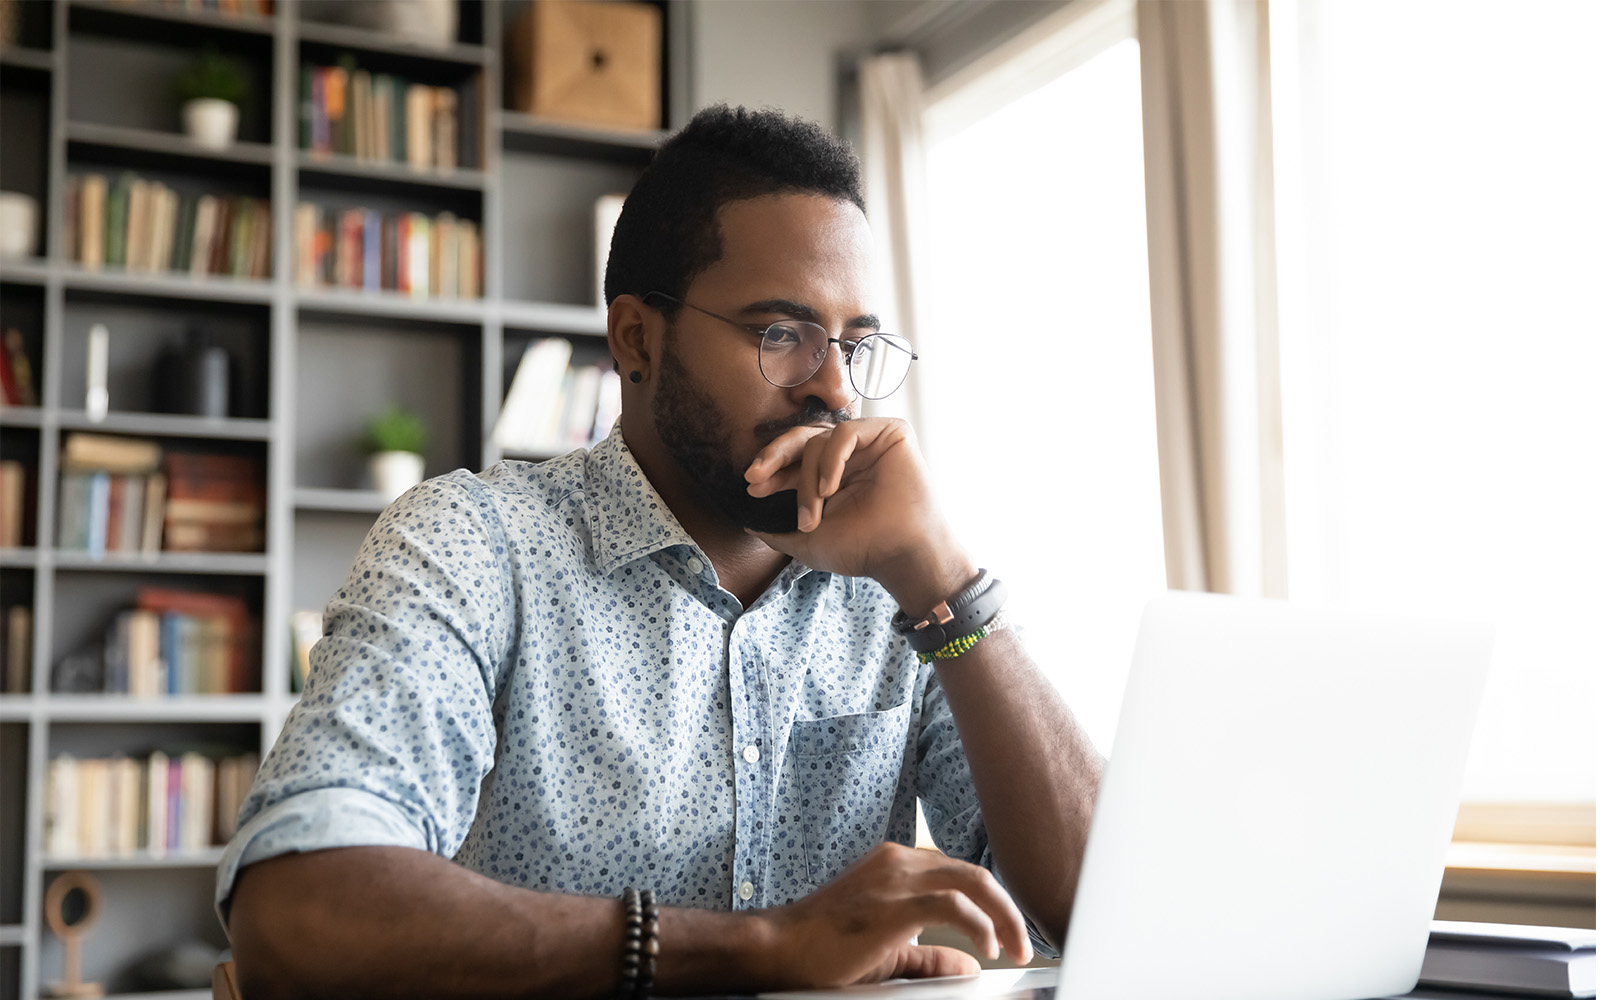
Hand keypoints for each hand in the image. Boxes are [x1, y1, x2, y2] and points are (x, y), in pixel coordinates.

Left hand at [744, 418, 974, 614]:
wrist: (900, 554)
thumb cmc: (862, 549)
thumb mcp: (807, 543)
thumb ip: (776, 534)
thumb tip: (748, 526)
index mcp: (832, 475)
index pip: (794, 460)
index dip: (772, 470)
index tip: (752, 487)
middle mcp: (849, 456)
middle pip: (802, 439)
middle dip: (774, 456)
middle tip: (756, 475)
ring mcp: (869, 443)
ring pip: (820, 440)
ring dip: (808, 478)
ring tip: (814, 513)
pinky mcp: (891, 433)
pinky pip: (847, 432)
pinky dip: (832, 459)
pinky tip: (831, 487)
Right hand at [755, 843, 1032, 988]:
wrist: (778, 948)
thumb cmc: (822, 948)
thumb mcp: (887, 952)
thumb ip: (929, 955)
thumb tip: (969, 965)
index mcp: (896, 865)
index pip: (958, 874)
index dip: (990, 903)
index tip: (1007, 931)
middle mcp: (899, 861)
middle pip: (973, 873)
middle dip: (1006, 908)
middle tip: (1022, 943)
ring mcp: (896, 878)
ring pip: (972, 882)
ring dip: (1002, 916)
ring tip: (1014, 947)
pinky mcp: (894, 903)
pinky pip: (954, 906)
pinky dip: (979, 925)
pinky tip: (988, 947)